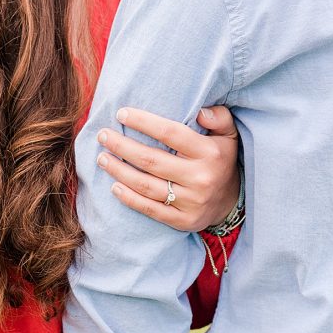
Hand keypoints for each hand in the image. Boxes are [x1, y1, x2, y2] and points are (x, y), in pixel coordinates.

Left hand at [96, 106, 239, 231]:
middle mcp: (200, 178)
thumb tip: (200, 112)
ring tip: (102, 158)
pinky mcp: (183, 221)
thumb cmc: (220, 159)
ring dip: (119, 171)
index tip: (120, 114)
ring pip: (146, 186)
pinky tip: (114, 186)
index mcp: (208, 153)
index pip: (170, 133)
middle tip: (103, 135)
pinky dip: (129, 199)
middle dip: (122, 146)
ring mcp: (191, 202)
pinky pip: (150, 209)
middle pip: (151, 160)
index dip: (143, 122)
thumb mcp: (229, 135)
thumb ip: (219, 117)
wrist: (231, 202)